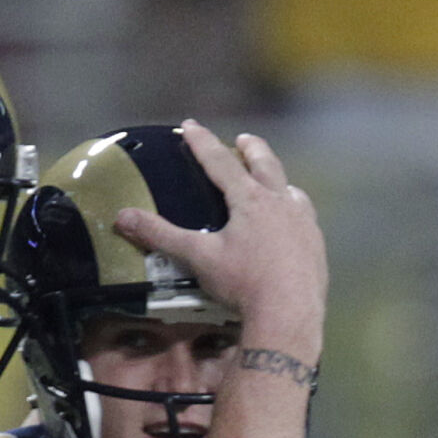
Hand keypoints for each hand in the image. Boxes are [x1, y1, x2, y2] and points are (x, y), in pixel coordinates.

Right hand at [115, 121, 326, 352]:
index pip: (220, 162)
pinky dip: (295, 210)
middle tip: (243, 140)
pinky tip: (292, 220)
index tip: (190, 125)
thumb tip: (123, 217)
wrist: (288, 312)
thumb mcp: (198, 258)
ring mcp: (302, 222)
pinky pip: (305, 217)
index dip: (202, 142)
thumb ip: (161, 236)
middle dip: (251, 149)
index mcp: (249, 200)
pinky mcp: (315, 244)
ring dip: (277, 180)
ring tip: (272, 180)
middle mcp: (280, 202)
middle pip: (264, 164)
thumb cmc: (243, 282)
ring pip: (289, 189)